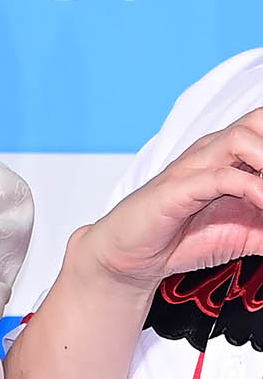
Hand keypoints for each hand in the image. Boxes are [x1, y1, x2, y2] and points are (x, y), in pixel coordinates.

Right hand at [86, 112, 262, 291]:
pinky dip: (251, 188)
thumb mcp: (246, 235)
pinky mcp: (177, 189)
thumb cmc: (181, 238)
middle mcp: (213, 152)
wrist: (129, 258)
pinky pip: (220, 177)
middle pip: (258, 119)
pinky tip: (262, 205)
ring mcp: (194, 167)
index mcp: (231, 156)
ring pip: (241, 138)